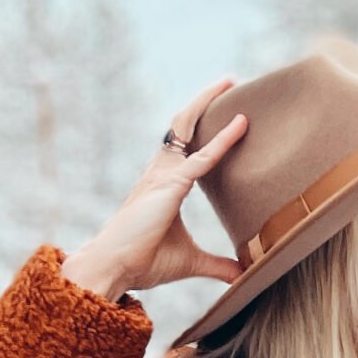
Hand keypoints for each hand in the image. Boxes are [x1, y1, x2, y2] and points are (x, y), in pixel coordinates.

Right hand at [60, 79, 248, 301]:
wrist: (114, 269)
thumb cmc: (143, 262)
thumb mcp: (190, 261)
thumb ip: (218, 265)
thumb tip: (243, 275)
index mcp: (163, 183)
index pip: (187, 145)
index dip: (205, 126)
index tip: (226, 111)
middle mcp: (161, 172)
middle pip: (183, 124)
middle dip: (204, 100)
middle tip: (229, 83)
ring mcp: (163, 175)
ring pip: (187, 127)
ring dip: (207, 102)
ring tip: (229, 83)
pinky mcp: (170, 186)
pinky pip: (203, 157)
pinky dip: (223, 139)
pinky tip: (241, 124)